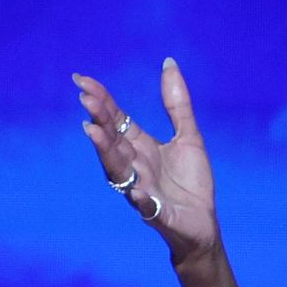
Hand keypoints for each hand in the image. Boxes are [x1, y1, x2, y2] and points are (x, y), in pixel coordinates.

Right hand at [75, 58, 219, 270]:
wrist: (203, 224)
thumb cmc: (191, 182)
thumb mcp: (188, 136)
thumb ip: (177, 104)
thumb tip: (168, 63)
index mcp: (140, 146)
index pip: (116, 119)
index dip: (101, 100)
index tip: (82, 79)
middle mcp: (134, 165)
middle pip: (112, 139)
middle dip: (99, 118)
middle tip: (86, 97)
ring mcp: (141, 189)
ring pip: (118, 169)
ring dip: (105, 150)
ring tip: (94, 132)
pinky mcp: (156, 212)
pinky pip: (145, 205)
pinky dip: (140, 198)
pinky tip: (137, 191)